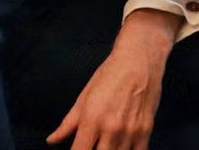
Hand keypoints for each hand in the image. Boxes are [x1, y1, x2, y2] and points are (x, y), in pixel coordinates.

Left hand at [46, 8, 173, 148]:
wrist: (139, 57)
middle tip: (93, 145)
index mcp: (91, 120)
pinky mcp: (146, 129)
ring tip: (106, 145)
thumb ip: (68, 123)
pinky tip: (122, 147)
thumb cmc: (110, 74)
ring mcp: (130, 131)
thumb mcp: (85, 97)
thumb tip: (52, 140)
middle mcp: (111, 128)